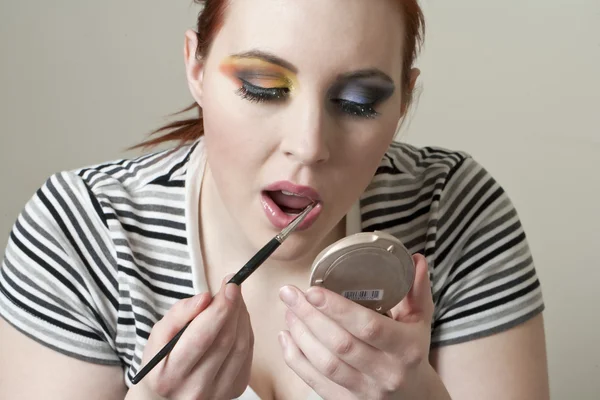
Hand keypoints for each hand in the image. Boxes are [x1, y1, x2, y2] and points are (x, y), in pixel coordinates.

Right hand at [129, 276, 253, 399]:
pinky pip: (248, 354)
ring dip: (242, 317)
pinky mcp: (235, 390)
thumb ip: (179, 313)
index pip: (203, 336)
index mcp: (169, 376)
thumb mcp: (159, 334)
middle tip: (233, 287)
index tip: (229, 285)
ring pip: (241, 346)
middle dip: (233, 307)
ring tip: (234, 301)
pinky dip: (246, 331)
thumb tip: (206, 298)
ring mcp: (218, 394)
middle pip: (226, 340)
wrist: (170, 392)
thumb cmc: (164, 358)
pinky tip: (237, 320)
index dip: (221, 307)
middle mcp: (194, 390)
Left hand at [278, 254, 437, 399]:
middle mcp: (386, 373)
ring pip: (325, 363)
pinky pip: (315, 381)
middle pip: (341, 344)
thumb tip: (416, 259)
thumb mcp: (420, 321)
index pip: (368, 327)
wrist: (414, 397)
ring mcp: (365, 391)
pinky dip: (296, 359)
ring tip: (289, 310)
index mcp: (406, 348)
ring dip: (301, 334)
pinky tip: (285, 337)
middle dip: (310, 316)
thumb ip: (416, 290)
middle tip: (290, 294)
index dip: (338, 309)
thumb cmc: (412, 351)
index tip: (313, 290)